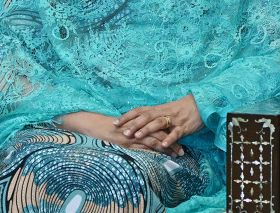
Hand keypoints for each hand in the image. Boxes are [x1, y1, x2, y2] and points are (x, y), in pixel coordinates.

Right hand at [59, 111, 184, 156]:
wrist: (96, 125)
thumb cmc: (111, 127)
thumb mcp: (127, 126)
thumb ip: (138, 130)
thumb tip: (149, 137)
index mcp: (141, 122)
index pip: (160, 127)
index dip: (171, 133)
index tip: (181, 140)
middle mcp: (139, 127)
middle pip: (161, 134)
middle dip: (173, 143)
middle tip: (183, 151)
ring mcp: (134, 135)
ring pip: (154, 141)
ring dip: (167, 149)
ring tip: (177, 155)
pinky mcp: (128, 142)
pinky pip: (142, 148)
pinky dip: (153, 152)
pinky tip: (160, 158)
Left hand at [113, 94, 203, 154]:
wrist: (200, 105)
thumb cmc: (180, 109)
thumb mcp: (164, 111)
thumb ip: (152, 118)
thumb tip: (137, 124)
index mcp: (157, 109)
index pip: (139, 111)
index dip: (127, 116)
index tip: (114, 122)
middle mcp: (163, 113)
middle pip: (146, 116)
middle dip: (134, 124)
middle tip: (123, 132)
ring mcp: (173, 120)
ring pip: (158, 123)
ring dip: (147, 130)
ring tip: (138, 137)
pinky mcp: (183, 127)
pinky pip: (176, 133)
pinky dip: (170, 139)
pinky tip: (164, 145)